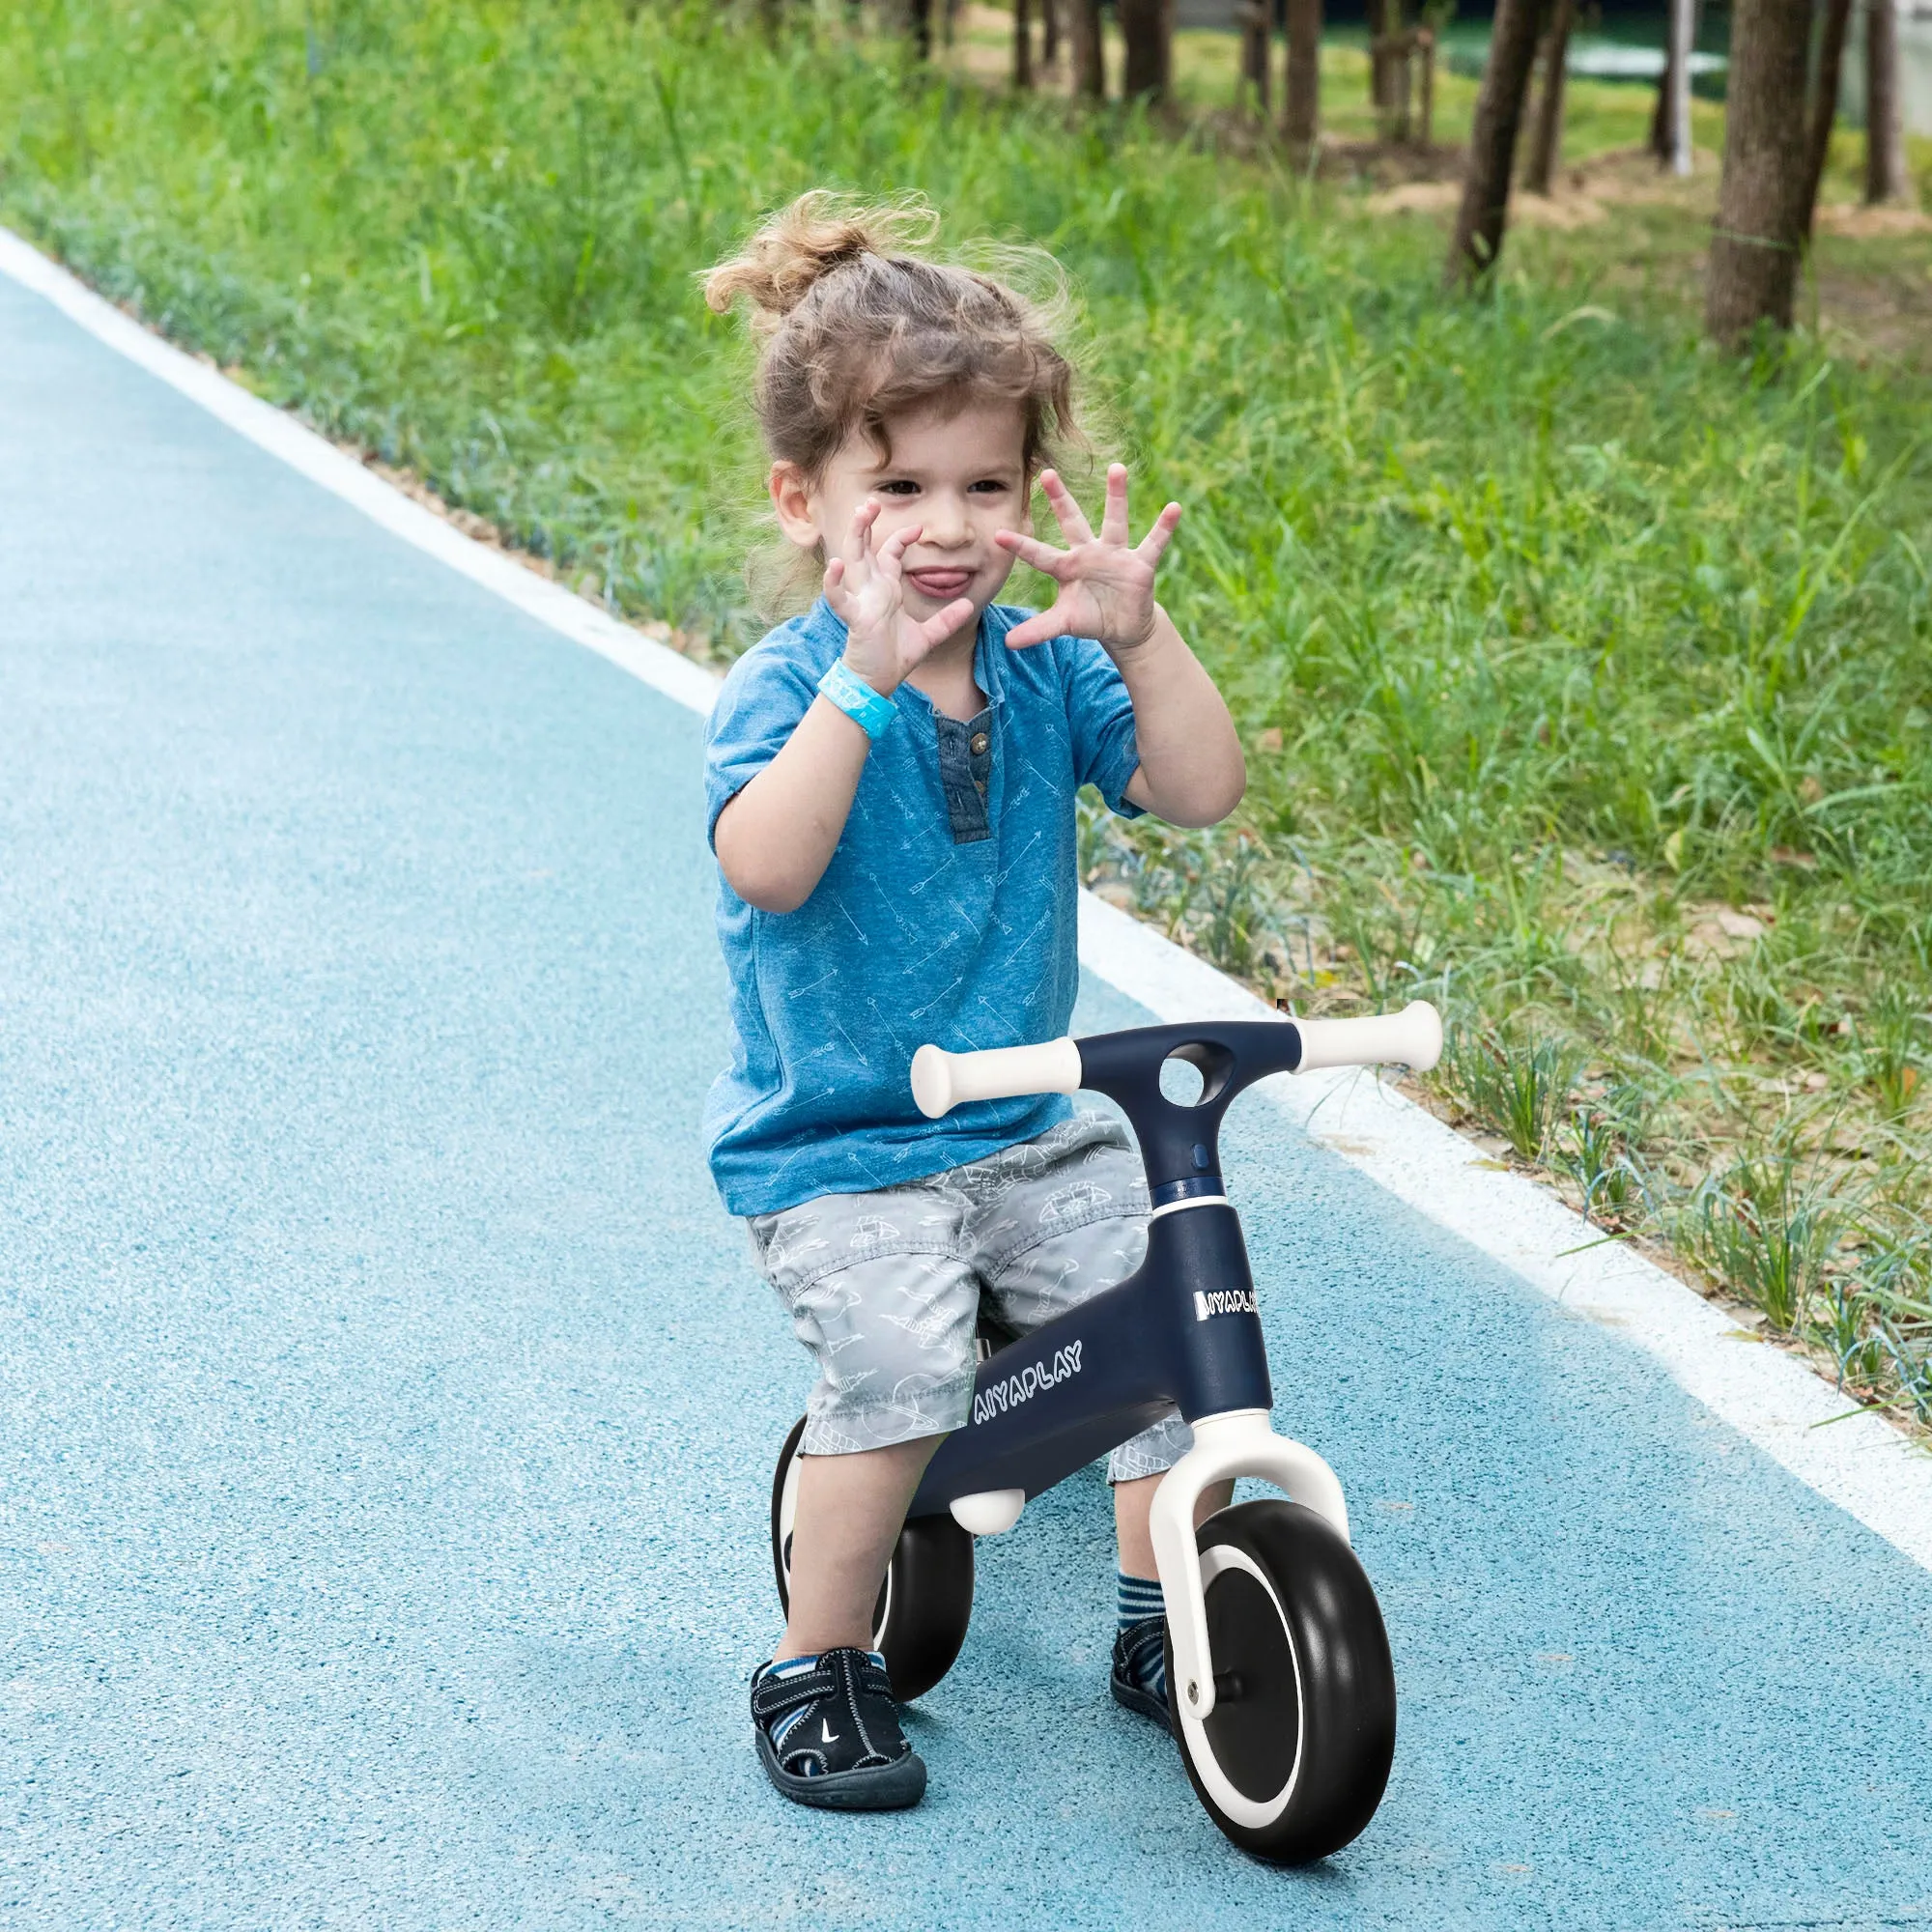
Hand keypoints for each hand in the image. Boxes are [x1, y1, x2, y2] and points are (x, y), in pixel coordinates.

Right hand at [822, 499, 975, 696]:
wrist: (878, 682)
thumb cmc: (895, 657)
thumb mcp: (928, 636)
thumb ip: (947, 620)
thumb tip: (967, 605)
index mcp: (885, 590)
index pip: (889, 553)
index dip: (901, 537)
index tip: (918, 528)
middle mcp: (871, 590)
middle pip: (864, 548)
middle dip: (866, 524)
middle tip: (872, 502)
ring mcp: (861, 601)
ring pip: (851, 561)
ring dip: (854, 537)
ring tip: (859, 516)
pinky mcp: (856, 618)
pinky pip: (840, 598)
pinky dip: (833, 583)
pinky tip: (834, 566)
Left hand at [993, 466, 1181, 652]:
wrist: (1123, 627)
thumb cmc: (1090, 618)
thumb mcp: (1064, 624)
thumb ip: (1038, 630)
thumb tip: (1008, 644)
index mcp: (1066, 567)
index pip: (1040, 555)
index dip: (1021, 546)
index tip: (997, 535)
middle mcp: (1089, 553)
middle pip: (1072, 521)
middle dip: (1060, 499)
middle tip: (1046, 472)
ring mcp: (1115, 555)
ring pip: (1115, 521)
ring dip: (1116, 495)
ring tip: (1116, 468)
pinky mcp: (1140, 564)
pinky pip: (1154, 543)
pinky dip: (1164, 527)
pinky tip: (1174, 508)